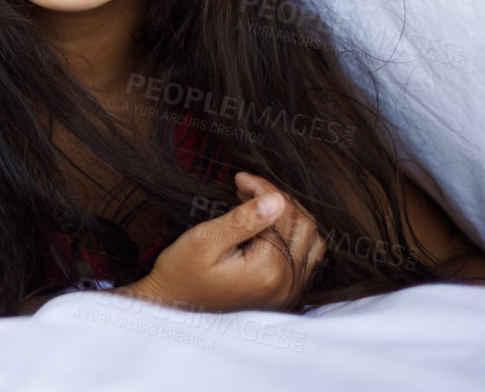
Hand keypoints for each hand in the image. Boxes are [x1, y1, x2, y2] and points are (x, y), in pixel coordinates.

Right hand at [114, 171, 326, 312]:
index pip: (283, 215)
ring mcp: (288, 292)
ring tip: (258, 204)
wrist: (173, 306)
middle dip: (277, 199)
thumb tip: (277, 200)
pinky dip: (294, 236)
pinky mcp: (284, 293)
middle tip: (246, 187)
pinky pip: (307, 258)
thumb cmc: (182, 273)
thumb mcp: (205, 240)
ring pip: (311, 241)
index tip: (240, 178)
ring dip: (290, 216)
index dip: (264, 189)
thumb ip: (243, 220)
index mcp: (269, 270)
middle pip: (303, 225)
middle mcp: (286, 284)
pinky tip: (270, 226)